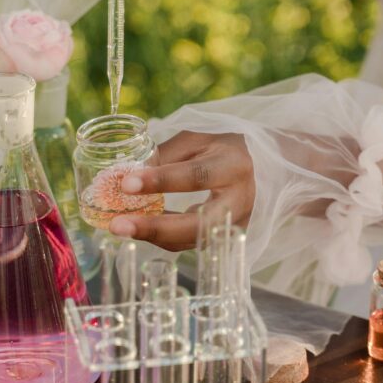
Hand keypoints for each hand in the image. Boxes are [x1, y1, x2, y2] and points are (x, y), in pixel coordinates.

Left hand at [108, 131, 255, 250]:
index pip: (196, 176)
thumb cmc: (226, 148)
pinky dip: (161, 237)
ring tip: (119, 227)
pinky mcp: (224, 239)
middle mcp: (238, 201)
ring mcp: (234, 226)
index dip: (161, 181)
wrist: (265, 170)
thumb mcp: (198, 139)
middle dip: (154, 227)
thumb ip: (165, 155)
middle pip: (197, 224)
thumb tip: (126, 175)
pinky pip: (189, 242)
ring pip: (190, 240)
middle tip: (117, 225)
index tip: (127, 183)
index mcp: (233, 166)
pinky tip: (138, 228)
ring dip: (152, 236)